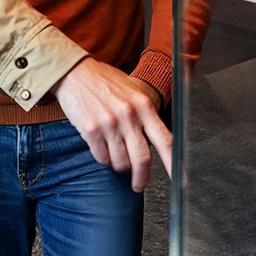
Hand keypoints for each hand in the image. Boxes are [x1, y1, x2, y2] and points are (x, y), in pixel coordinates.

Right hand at [52, 59, 170, 191]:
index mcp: (144, 105)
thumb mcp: (133, 92)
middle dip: (141, 178)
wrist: (74, 72)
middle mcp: (129, 115)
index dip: (174, 165)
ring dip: (118, 165)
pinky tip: (101, 147)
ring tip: (114, 155)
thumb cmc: (105, 82)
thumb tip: (160, 144)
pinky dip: (103, 158)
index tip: (181, 180)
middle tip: (138, 184)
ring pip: (120, 162)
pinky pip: (102, 158)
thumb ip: (146, 115)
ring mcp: (109, 123)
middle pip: (143, 159)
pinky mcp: (91, 129)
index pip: (166, 141)